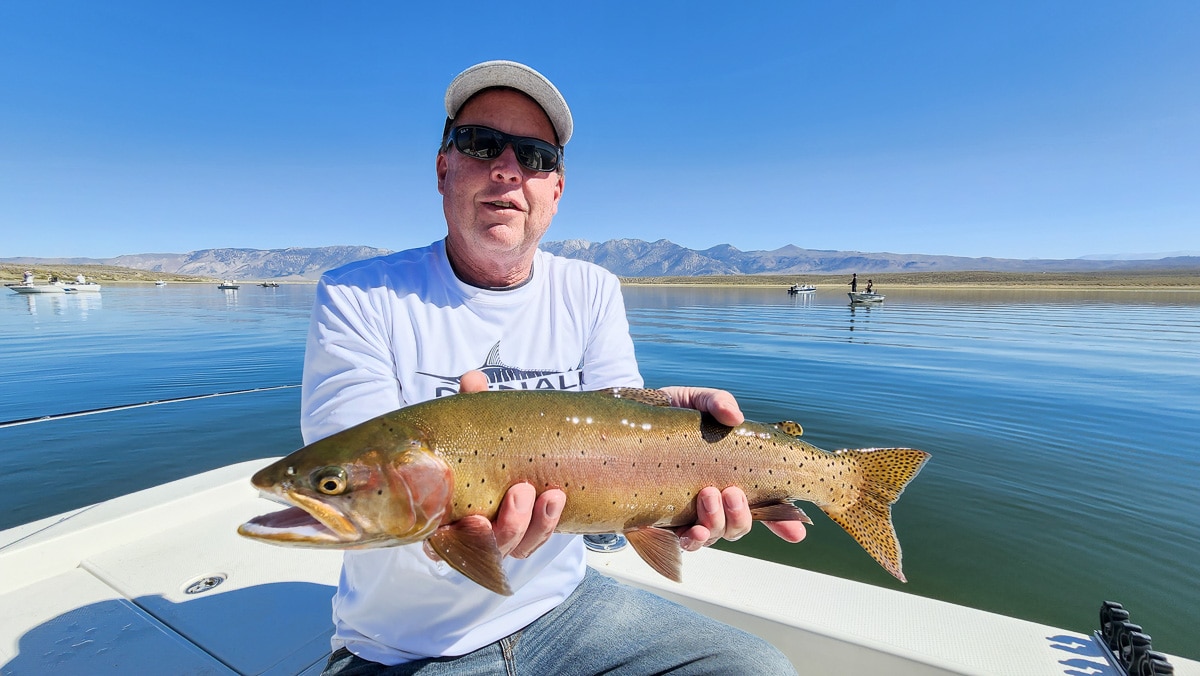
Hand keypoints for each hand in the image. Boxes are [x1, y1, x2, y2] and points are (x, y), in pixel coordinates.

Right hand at [458, 370, 565, 558]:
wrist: (510, 445)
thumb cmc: (479, 441)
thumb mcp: (475, 422)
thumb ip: (472, 404)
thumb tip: (473, 379)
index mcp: (447, 514)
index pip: (446, 542)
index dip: (462, 539)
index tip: (477, 521)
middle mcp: (472, 533)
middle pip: (490, 547)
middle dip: (509, 526)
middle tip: (521, 492)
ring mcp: (503, 534)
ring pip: (518, 546)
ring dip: (536, 525)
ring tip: (550, 495)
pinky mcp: (529, 531)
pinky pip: (538, 538)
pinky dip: (549, 522)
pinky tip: (558, 500)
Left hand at [659, 385, 808, 549]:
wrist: (627, 417)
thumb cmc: (670, 412)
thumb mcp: (696, 400)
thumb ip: (717, 402)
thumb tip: (735, 417)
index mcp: (732, 475)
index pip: (765, 504)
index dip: (784, 521)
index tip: (797, 531)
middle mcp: (715, 499)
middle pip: (739, 525)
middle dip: (742, 517)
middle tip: (730, 492)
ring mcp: (690, 512)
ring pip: (715, 535)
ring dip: (717, 524)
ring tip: (707, 496)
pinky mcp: (663, 519)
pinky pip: (683, 541)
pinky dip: (693, 540)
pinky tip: (692, 531)